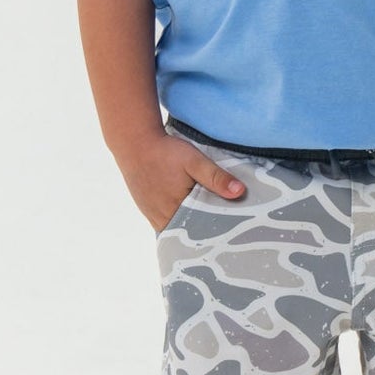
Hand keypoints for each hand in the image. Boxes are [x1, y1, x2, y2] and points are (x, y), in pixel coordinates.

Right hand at [123, 133, 247, 232]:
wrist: (134, 143)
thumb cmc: (165, 152)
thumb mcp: (195, 161)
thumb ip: (216, 177)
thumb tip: (240, 192)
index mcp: (176, 210)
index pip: (201, 231)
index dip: (216, 231)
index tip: (232, 230)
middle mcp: (162, 218)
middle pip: (189, 232)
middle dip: (205, 230)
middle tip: (225, 227)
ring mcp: (153, 215)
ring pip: (177, 228)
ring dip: (190, 225)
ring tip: (208, 221)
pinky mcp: (148, 209)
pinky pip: (166, 222)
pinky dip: (178, 219)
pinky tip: (188, 212)